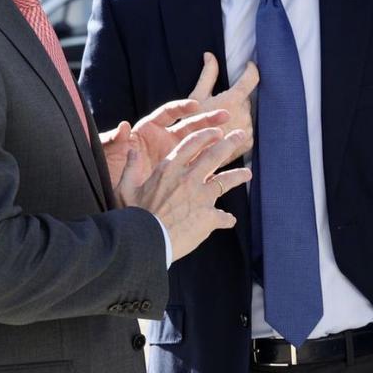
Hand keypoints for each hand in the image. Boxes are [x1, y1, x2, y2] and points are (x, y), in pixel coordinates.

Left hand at [100, 101, 231, 189]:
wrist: (116, 196)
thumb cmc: (109, 171)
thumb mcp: (109, 154)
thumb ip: (113, 139)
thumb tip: (123, 127)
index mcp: (147, 130)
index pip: (167, 113)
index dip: (181, 108)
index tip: (195, 106)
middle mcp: (163, 139)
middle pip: (188, 124)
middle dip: (207, 119)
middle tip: (225, 116)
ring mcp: (174, 154)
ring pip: (198, 142)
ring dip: (214, 137)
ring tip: (233, 134)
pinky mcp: (180, 171)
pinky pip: (198, 163)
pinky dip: (210, 161)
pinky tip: (227, 159)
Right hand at [117, 127, 253, 261]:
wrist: (145, 241)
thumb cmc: (133, 216)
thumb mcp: (125, 189)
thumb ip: (129, 168)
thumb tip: (131, 150)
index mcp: (169, 169)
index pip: (191, 144)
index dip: (206, 135)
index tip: (217, 131)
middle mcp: (188, 179)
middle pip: (214, 155)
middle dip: (230, 143)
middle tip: (241, 136)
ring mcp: (200, 197)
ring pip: (225, 181)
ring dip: (238, 175)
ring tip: (247, 173)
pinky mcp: (208, 216)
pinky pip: (223, 216)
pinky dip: (226, 219)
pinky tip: (229, 220)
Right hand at [189, 52, 258, 139]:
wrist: (194, 156)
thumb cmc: (191, 125)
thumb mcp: (197, 97)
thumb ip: (207, 75)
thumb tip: (210, 55)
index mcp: (232, 101)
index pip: (251, 79)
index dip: (251, 70)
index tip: (249, 65)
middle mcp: (244, 115)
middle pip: (245, 99)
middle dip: (236, 98)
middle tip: (219, 105)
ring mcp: (248, 129)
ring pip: (247, 114)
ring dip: (237, 114)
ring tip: (220, 122)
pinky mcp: (249, 142)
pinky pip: (248, 129)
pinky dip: (238, 128)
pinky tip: (225, 132)